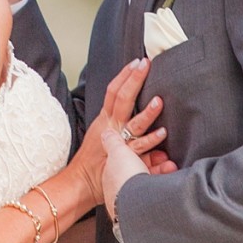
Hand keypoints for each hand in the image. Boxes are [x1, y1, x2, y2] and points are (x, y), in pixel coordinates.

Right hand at [90, 60, 172, 203]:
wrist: (81, 181)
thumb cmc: (94, 160)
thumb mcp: (104, 136)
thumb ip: (121, 125)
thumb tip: (139, 117)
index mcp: (106, 119)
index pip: (114, 91)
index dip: (125, 75)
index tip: (137, 61)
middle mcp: (110, 126)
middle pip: (122, 98)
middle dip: (134, 80)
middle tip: (145, 64)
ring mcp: (116, 141)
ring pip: (133, 123)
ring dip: (147, 112)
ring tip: (159, 100)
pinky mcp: (120, 157)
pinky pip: (137, 147)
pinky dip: (150, 140)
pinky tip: (162, 133)